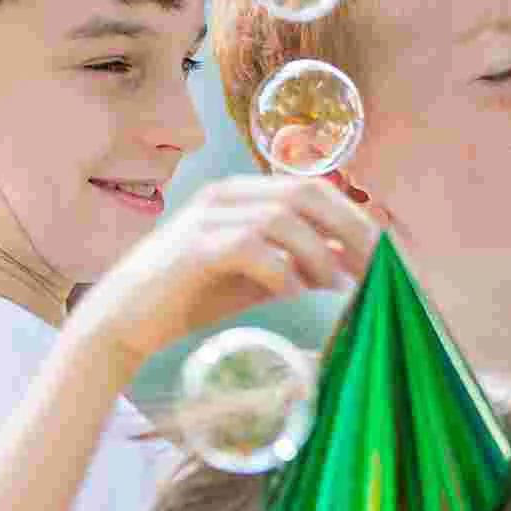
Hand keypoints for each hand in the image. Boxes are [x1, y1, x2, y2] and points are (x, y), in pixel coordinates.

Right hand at [70, 175, 389, 372]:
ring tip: (335, 286)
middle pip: (305, 193)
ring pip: (282, 217)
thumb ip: (301, 263)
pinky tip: (292, 294)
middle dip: (348, 228)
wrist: (126, 321)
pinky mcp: (192, 248)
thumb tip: (353, 266)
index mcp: (243, 194)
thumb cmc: (194, 296)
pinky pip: (249, 247)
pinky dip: (279, 270)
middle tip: (375, 267)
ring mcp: (206, 217)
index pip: (313, 189)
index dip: (354, 217)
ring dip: (318, 253)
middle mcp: (226, 195)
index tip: (384, 252)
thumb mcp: (259, 276)